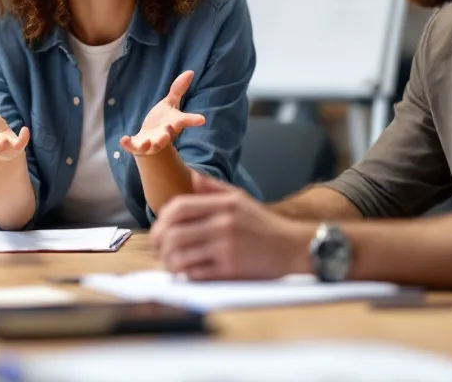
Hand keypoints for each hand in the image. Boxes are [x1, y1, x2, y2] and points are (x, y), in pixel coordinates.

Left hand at [120, 71, 206, 156]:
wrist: (149, 140)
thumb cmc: (162, 121)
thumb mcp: (170, 104)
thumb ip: (178, 90)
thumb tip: (190, 71)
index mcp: (173, 124)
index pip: (185, 121)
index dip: (193, 120)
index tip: (202, 119)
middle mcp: (164, 135)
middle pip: (167, 136)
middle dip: (167, 134)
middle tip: (168, 129)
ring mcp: (151, 143)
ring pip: (151, 146)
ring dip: (150, 144)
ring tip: (148, 142)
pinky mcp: (137, 146)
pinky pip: (133, 147)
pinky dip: (128, 144)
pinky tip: (124, 139)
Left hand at [150, 173, 309, 279]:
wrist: (292, 248)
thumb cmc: (264, 225)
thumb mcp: (240, 199)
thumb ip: (213, 188)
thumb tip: (191, 176)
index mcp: (224, 205)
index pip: (179, 207)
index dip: (162, 219)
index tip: (160, 229)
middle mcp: (223, 224)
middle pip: (174, 233)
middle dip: (160, 243)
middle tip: (159, 250)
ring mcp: (226, 248)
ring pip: (181, 255)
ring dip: (169, 262)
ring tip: (169, 263)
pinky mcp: (231, 270)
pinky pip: (196, 273)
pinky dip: (185, 274)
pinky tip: (184, 274)